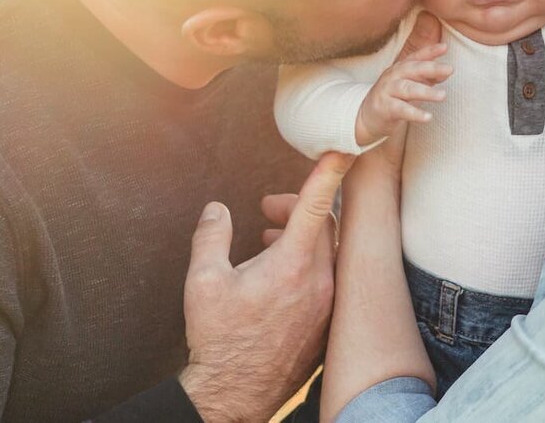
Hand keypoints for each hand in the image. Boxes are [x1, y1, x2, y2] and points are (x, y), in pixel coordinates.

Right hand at [178, 152, 352, 421]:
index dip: (329, 173)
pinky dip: (310, 267)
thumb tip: (216, 209)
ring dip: (303, 239)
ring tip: (268, 243)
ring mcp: (328, 305)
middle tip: (269, 211)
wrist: (234, 394)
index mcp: (290, 265)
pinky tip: (281, 277)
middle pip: (324, 226)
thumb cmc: (218, 339)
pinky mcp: (328, 324)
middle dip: (298, 208)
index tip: (341, 150)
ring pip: (329, 254)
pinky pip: (330, 282)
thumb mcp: (202, 282)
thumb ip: (211, 236)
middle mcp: (319, 282)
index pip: (317, 206)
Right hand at [354, 19, 451, 147]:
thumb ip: (428, 77)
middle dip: (431, 68)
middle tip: (450, 69)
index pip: (416, 57)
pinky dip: (415, 113)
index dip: (429, 51)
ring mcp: (387, 91)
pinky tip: (428, 117)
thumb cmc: (394, 97)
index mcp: (400, 68)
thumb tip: (447, 71)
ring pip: (407, 89)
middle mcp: (393, 76)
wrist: (367, 116)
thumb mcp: (410, 84)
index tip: (445, 47)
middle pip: (412, 69)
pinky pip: (401, 110)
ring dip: (426, 92)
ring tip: (443, 95)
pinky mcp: (384, 108)